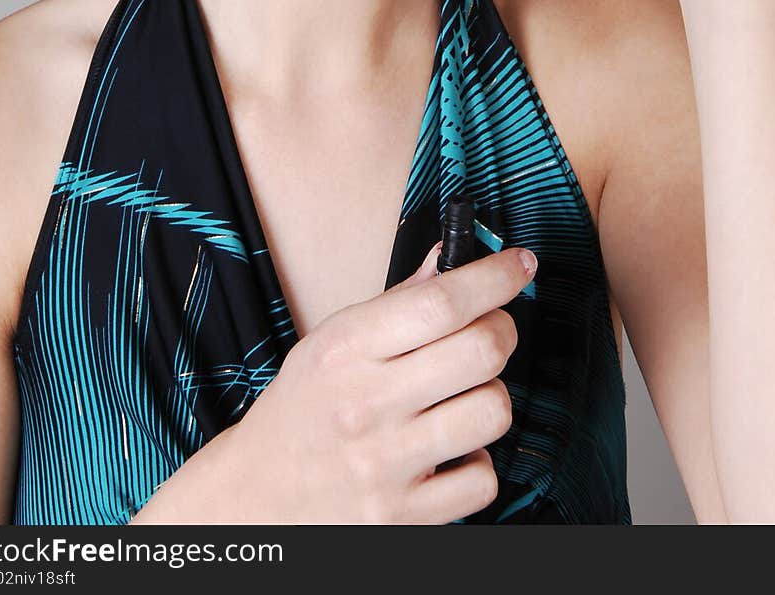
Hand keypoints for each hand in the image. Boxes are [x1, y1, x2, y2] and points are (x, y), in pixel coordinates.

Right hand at [233, 242, 535, 522]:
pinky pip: (483, 479)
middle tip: (491, 331)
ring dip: (491, 397)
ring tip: (462, 398)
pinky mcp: (403, 517)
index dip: (494, 277)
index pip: (441, 301)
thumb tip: (449, 258)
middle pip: (481, 351)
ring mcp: (386, 465)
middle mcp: (366, 404)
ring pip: (493, 411)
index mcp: (346, 349)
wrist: (254, 499)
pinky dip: (476, 463)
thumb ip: (396, 303)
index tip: (520, 264)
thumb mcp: (332, 343)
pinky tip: (449, 453)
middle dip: (502, 331)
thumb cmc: (302, 411)